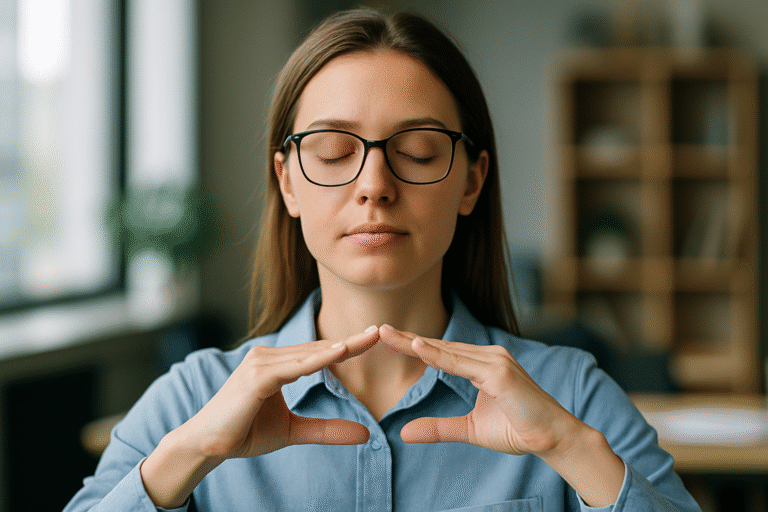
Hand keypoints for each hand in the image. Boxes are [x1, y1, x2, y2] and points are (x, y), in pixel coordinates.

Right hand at [180, 326, 379, 460]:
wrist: (207, 445)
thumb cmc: (245, 433)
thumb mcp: (294, 431)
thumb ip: (327, 430)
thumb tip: (366, 434)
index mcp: (277, 364)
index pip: (319, 354)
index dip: (348, 347)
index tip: (375, 338)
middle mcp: (268, 357)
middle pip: (318, 349)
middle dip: (351, 341)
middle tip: (381, 331)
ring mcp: (261, 364)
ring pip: (308, 355)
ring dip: (339, 347)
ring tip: (368, 338)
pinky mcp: (256, 377)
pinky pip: (293, 368)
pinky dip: (317, 361)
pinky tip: (338, 353)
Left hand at [377, 324, 583, 457]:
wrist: (553, 439)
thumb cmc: (517, 429)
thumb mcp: (470, 430)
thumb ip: (439, 428)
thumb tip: (405, 432)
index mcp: (481, 365)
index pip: (440, 353)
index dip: (413, 346)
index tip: (386, 339)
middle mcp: (488, 356)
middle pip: (440, 346)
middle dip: (407, 339)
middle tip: (378, 330)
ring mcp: (495, 361)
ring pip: (447, 351)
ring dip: (416, 342)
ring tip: (388, 335)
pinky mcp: (500, 373)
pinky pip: (462, 363)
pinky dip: (438, 355)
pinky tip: (417, 348)